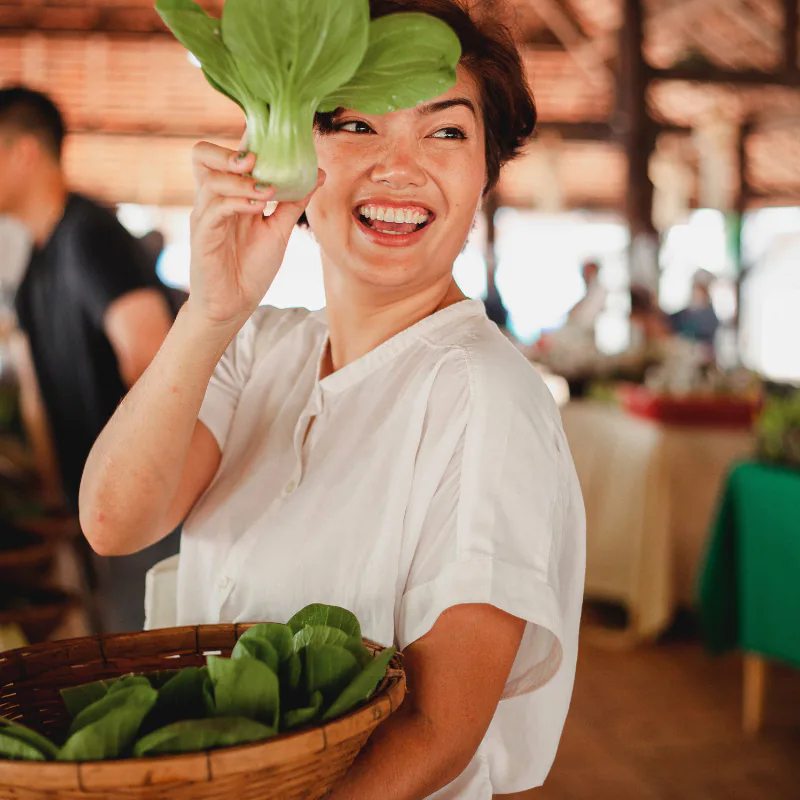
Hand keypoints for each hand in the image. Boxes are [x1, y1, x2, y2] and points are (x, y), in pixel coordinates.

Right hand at [187, 137, 324, 329]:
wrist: (234, 305)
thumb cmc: (251, 267)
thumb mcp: (278, 230)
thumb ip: (293, 201)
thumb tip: (319, 173)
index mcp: (229, 194)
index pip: (229, 154)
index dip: (247, 138)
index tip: (275, 133)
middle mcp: (213, 200)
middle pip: (202, 154)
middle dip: (228, 151)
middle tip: (257, 159)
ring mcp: (205, 217)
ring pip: (211, 180)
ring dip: (242, 181)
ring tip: (268, 191)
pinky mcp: (203, 236)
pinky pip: (215, 210)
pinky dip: (238, 203)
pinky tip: (259, 208)